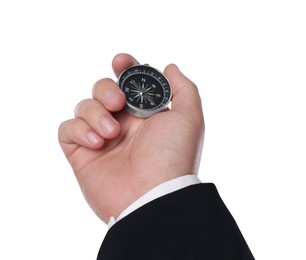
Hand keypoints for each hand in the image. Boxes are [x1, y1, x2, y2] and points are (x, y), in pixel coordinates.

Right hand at [58, 53, 203, 222]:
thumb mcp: (188, 117)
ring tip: (111, 134)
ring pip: (83, 106)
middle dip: (106, 89)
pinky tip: (97, 144)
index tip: (121, 62)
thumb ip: (183, 88)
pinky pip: (67, 129)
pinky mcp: (82, 154)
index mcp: (144, 114)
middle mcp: (122, 124)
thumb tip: (169, 68)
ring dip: (94, 114)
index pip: (127, 82)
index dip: (123, 68)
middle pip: (101, 89)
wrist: (152, 196)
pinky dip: (79, 130)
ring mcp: (101, 139)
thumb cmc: (173, 157)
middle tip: (117, 103)